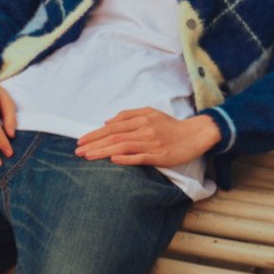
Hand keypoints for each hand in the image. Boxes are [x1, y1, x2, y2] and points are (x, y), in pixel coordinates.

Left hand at [75, 108, 220, 166]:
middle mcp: (144, 130)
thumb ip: (128, 115)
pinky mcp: (160, 156)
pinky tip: (113, 159)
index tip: (81, 141)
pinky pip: (140, 157)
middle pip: (114, 136)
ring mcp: (152, 143)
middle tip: (78, 151)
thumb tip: (107, 122)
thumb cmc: (170, 126)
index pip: (112, 127)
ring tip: (88, 156)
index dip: (95, 134)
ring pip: (123, 146)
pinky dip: (126, 158)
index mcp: (141, 119)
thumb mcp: (150, 113)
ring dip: (104, 151)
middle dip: (94, 144)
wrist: (195, 135)